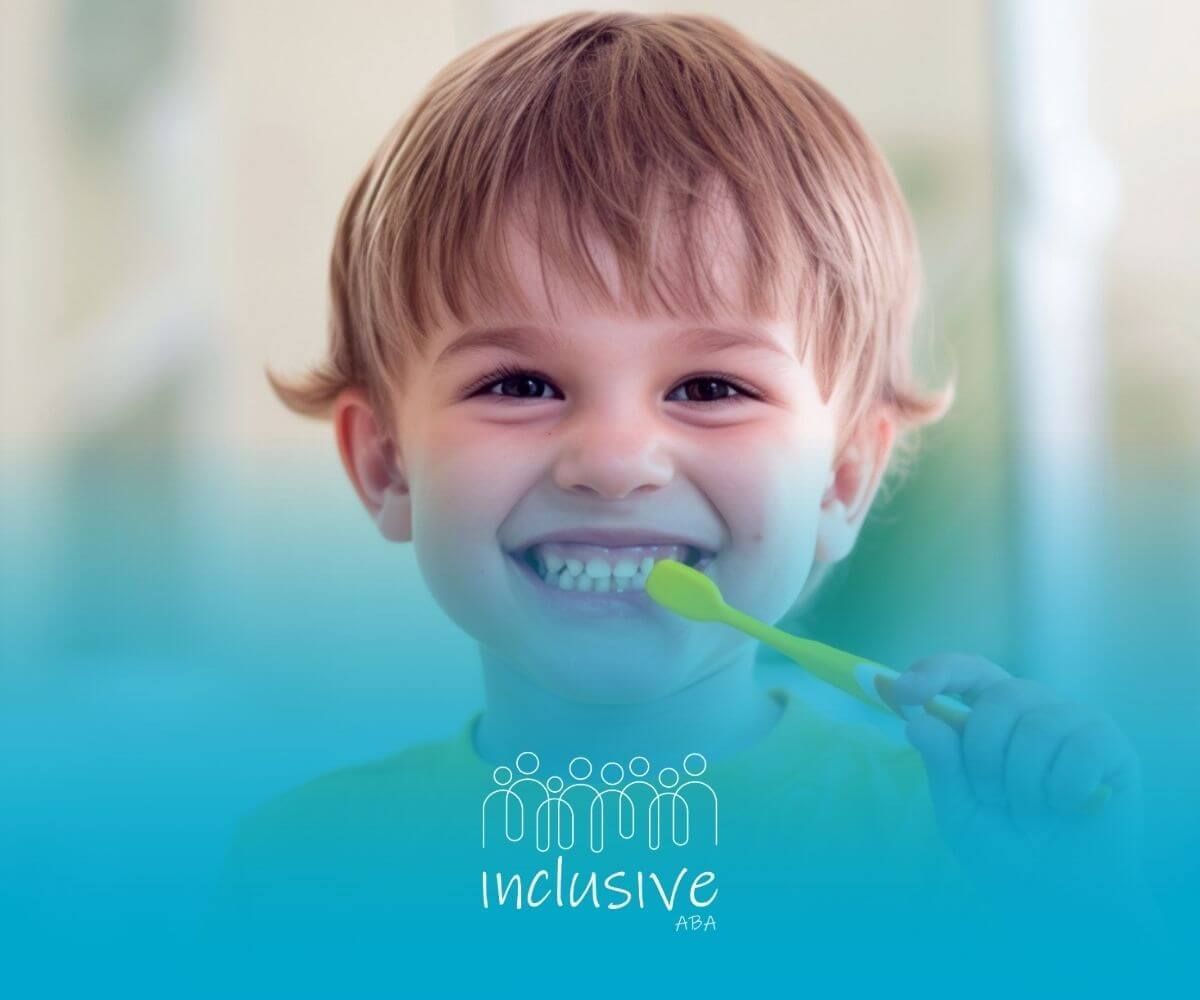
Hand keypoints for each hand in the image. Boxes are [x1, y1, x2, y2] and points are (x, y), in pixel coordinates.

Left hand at [888, 653, 1152, 921]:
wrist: (1065, 901)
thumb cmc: (1009, 851)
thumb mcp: (959, 813)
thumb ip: (941, 767)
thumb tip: (919, 720)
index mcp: (992, 716)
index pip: (966, 670)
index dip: (937, 671)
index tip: (905, 692)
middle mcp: (1034, 708)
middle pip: (1000, 696)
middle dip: (986, 758)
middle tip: (996, 802)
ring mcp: (1075, 722)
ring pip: (1037, 724)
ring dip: (1025, 784)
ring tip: (1033, 815)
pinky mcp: (1111, 746)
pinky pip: (1080, 748)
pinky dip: (1065, 790)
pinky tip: (1069, 809)